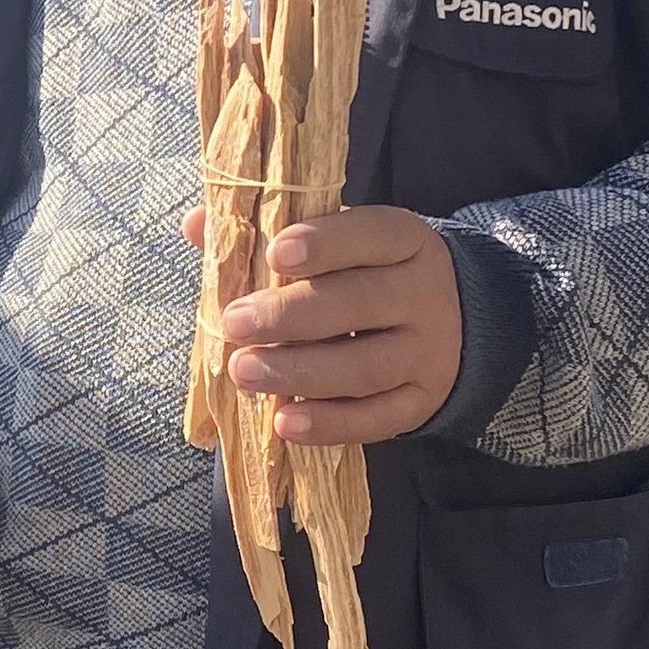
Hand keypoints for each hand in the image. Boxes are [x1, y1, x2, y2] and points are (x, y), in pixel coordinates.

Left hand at [220, 205, 462, 444]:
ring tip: (245, 372)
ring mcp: (428, 352)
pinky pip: (378, 418)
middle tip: (236, 324)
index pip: (370, 234)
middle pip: (362, 303)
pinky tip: (284, 422)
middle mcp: (423, 294)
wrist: (452, 322)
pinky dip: (329, 423)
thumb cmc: (367, 274)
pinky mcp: (421, 401)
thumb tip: (197, 225)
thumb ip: (268, 232)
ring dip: (301, 372)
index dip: (325, 242)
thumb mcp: (337, 242)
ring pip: (367, 366)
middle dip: (292, 315)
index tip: (276, 251)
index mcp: (403, 240)